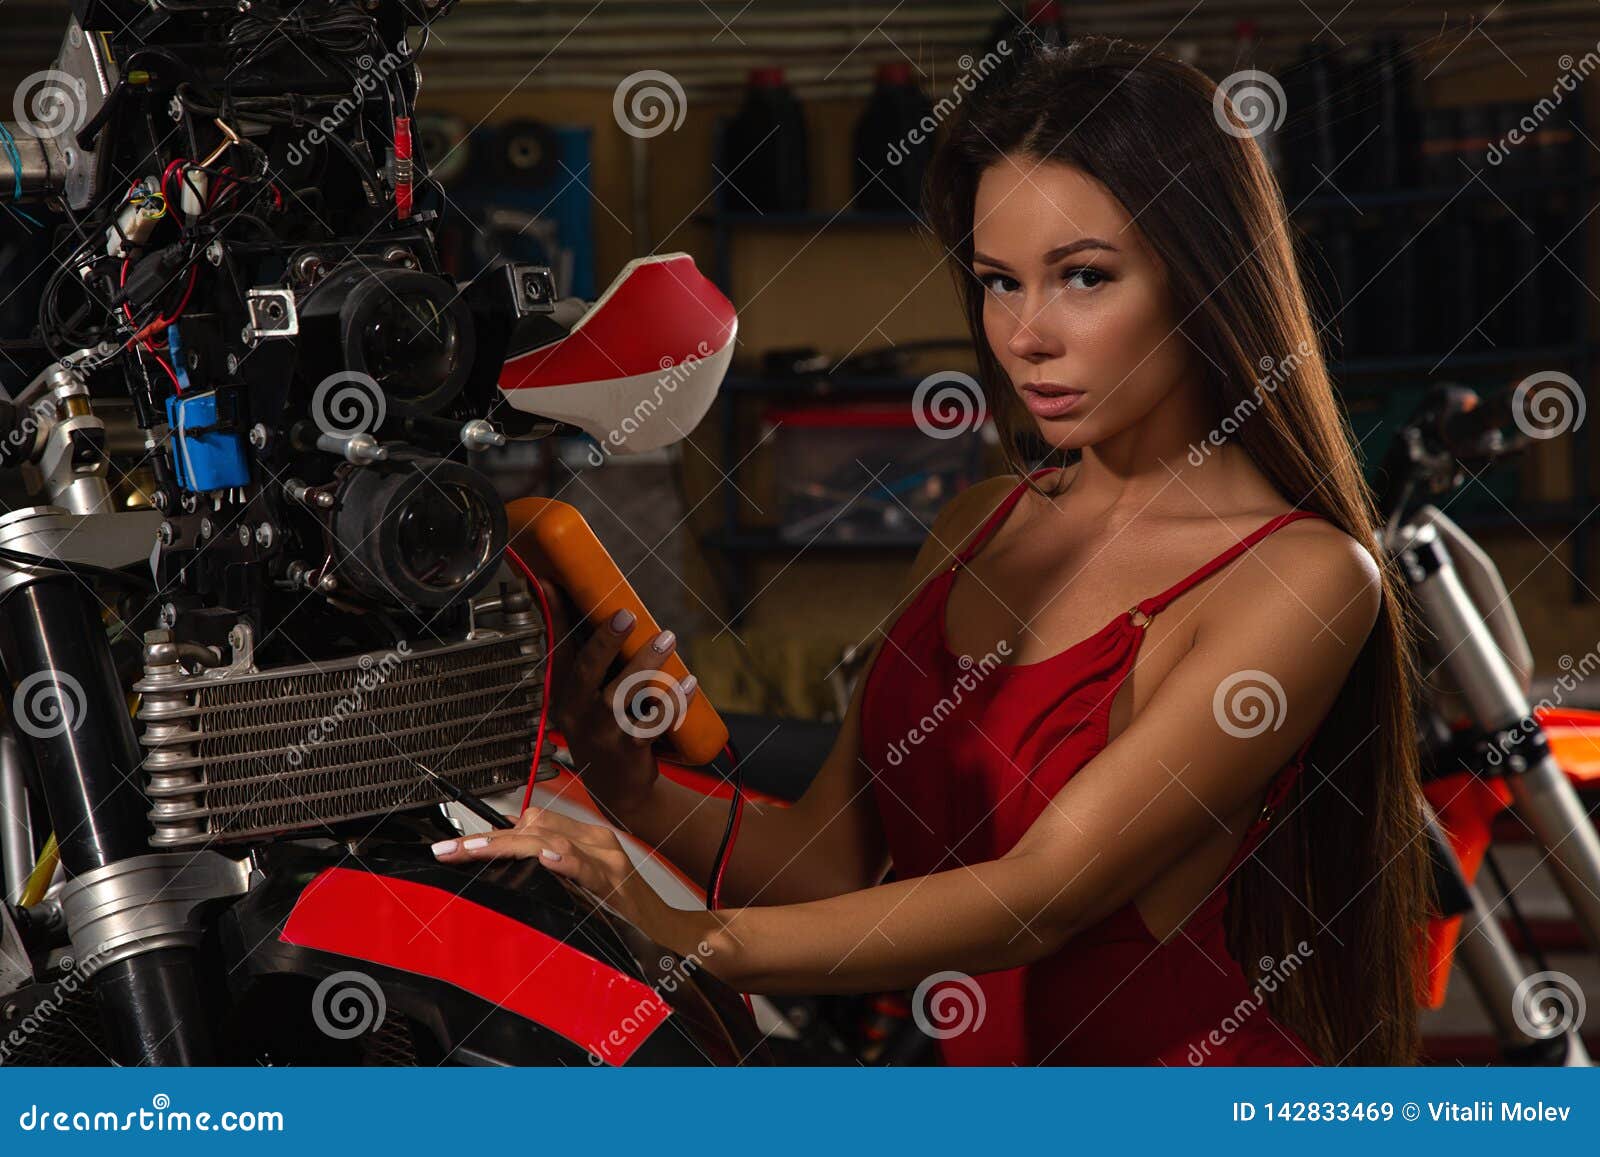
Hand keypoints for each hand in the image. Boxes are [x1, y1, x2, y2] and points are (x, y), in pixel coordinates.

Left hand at [430, 806, 696, 950]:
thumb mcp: (585, 890)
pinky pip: (586, 865)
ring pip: (549, 838)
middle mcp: (595, 843)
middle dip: (486, 839)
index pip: (530, 823)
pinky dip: (566, 860)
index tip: (453, 848)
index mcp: (587, 840)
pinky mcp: (615, 883)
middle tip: (448, 851)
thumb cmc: (627, 918)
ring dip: (507, 844)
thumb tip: (510, 863)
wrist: (672, 939)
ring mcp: (606, 860)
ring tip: (473, 850)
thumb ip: (554, 872)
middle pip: (532, 827)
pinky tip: (548, 859)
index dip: (490, 833)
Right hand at [548, 605, 698, 822]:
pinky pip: (654, 721)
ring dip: (647, 663)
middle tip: (626, 613)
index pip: (557, 649)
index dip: (553, 617)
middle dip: (605, 639)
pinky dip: (675, 700)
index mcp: (566, 693)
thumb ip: (593, 663)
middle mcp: (578, 712)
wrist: (619, 790)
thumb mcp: (589, 699)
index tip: (550, 583)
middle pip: (587, 670)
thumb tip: (608, 614)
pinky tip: (689, 682)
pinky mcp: (629, 750)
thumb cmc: (607, 731)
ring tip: (668, 637)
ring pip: (623, 693)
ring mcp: (602, 732)